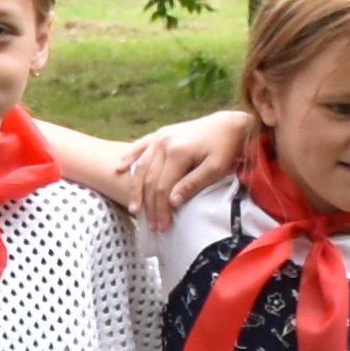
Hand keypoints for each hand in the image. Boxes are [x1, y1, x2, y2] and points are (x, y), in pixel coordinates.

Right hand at [112, 113, 254, 221]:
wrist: (230, 124)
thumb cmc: (227, 148)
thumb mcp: (216, 168)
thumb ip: (193, 184)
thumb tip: (172, 202)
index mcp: (178, 152)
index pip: (162, 187)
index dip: (161, 209)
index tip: (163, 226)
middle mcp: (164, 142)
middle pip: (149, 180)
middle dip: (149, 205)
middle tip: (152, 226)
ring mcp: (160, 137)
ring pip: (141, 167)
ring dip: (136, 190)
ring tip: (135, 209)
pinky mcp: (161, 134)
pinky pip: (140, 146)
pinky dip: (129, 157)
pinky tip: (118, 169)